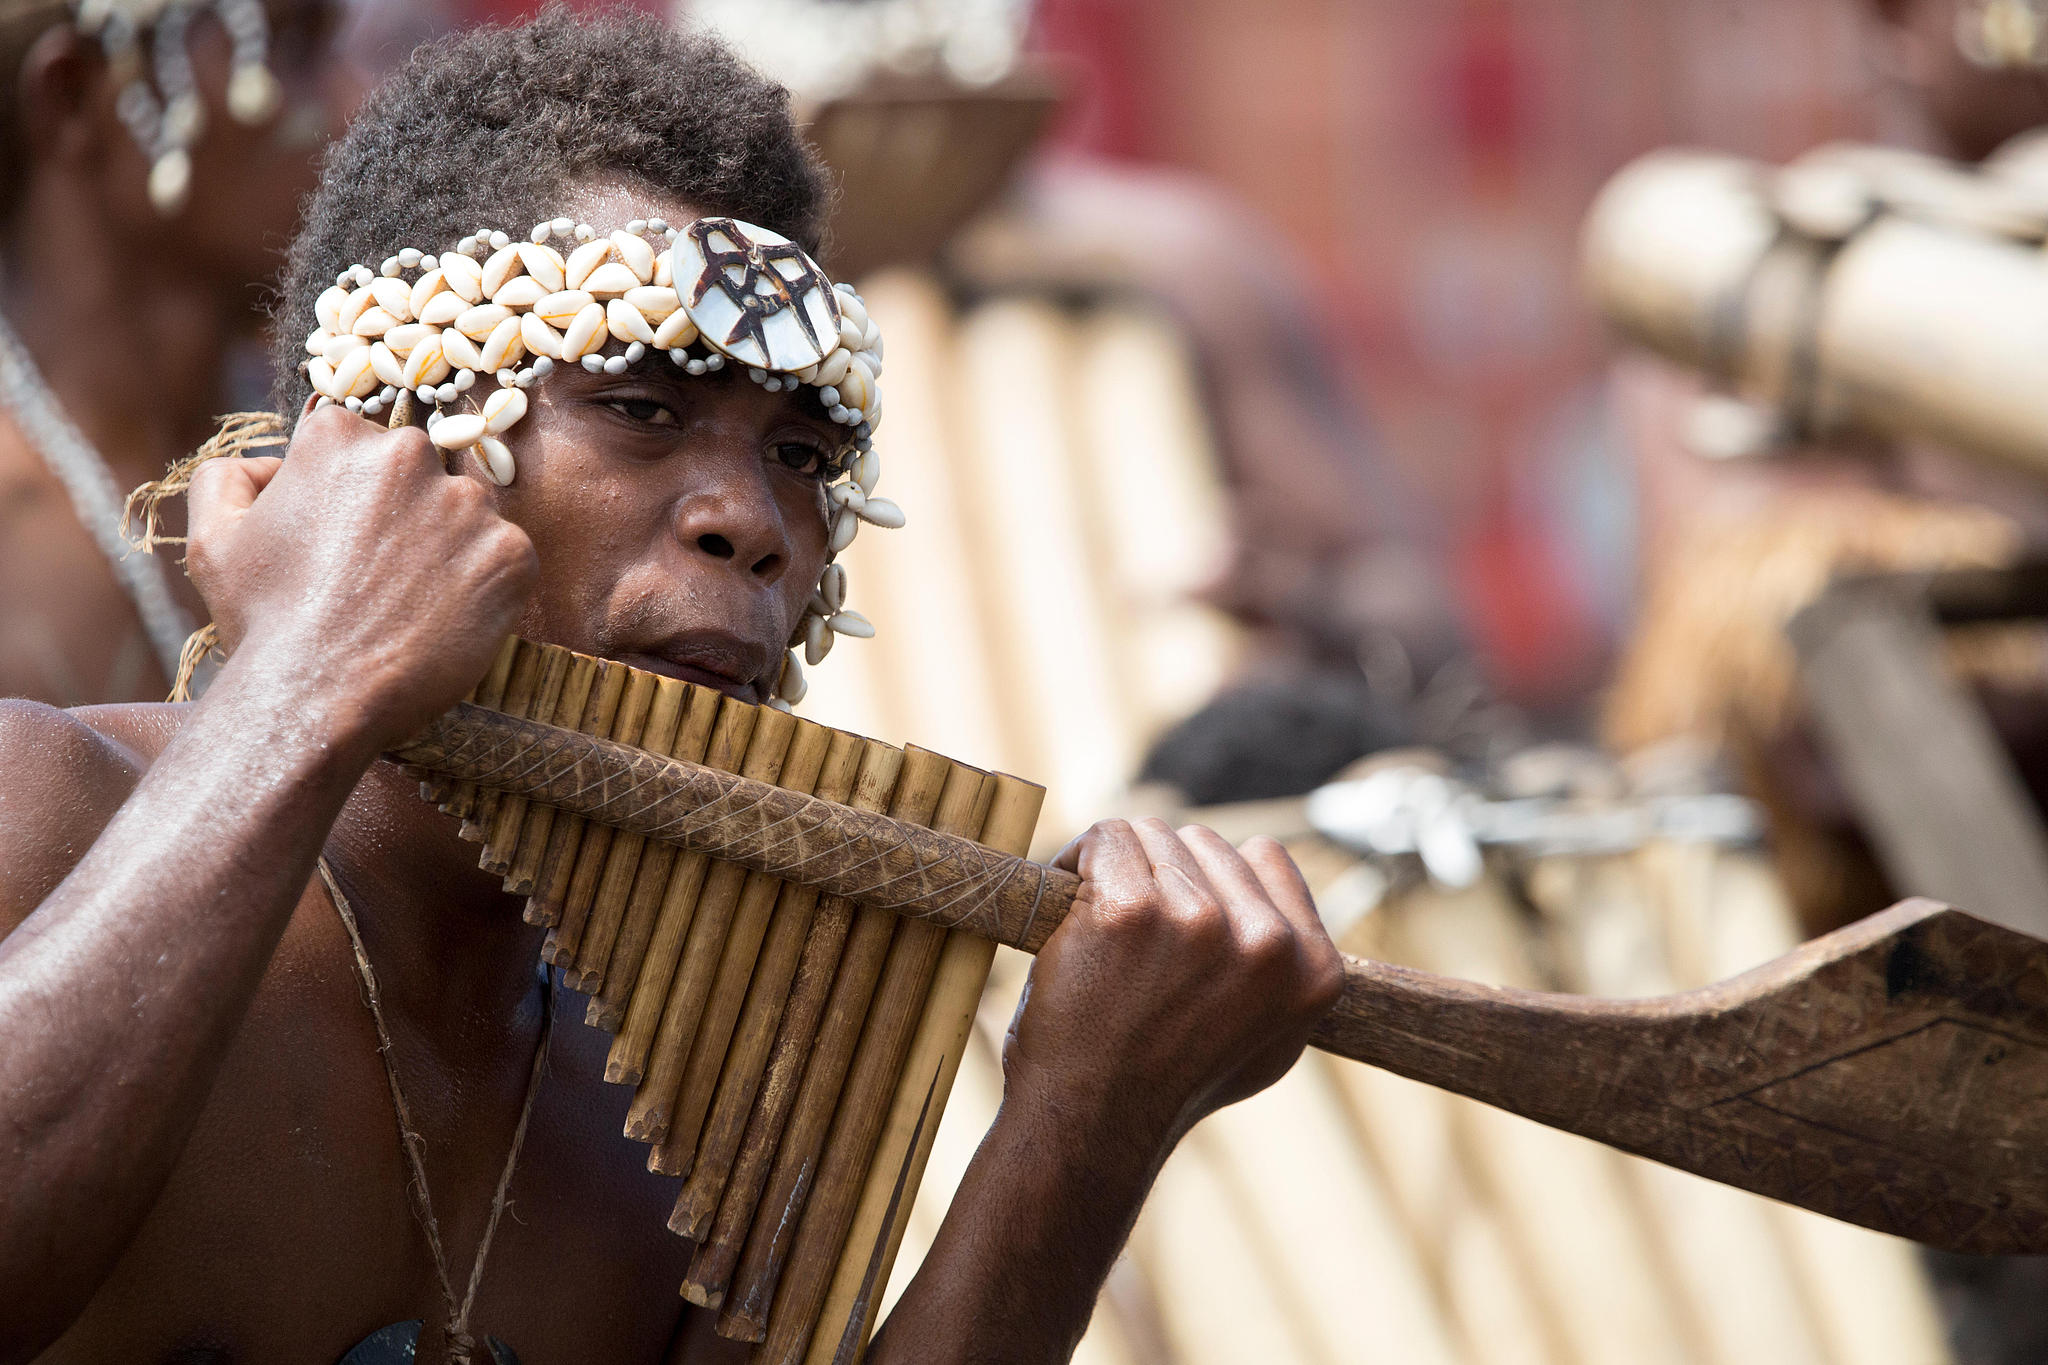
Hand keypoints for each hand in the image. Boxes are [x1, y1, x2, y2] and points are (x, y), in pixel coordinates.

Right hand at [183, 402, 536, 749]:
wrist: (319, 695)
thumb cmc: (262, 621)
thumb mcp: (213, 539)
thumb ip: (229, 478)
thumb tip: (270, 464)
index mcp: (339, 436)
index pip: (359, 449)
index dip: (349, 500)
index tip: (339, 544)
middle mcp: (409, 454)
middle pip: (418, 476)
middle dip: (402, 517)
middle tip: (375, 580)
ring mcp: (468, 504)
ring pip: (465, 517)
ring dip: (446, 550)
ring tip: (407, 605)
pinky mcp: (511, 553)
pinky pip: (505, 560)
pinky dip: (484, 589)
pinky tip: (443, 620)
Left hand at [1005, 819, 1342, 1154]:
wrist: (1093, 1123)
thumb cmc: (1169, 1083)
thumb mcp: (1268, 1041)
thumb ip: (1285, 970)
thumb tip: (1279, 912)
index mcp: (1313, 968)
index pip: (1263, 857)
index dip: (1211, 880)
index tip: (1178, 921)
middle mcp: (1266, 942)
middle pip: (1203, 841)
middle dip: (1162, 874)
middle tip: (1132, 940)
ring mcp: (1198, 921)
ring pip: (1152, 834)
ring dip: (1118, 869)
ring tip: (1104, 936)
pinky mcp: (1129, 910)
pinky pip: (1104, 838)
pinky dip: (1077, 861)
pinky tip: (1070, 912)